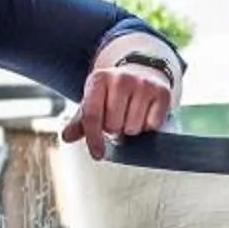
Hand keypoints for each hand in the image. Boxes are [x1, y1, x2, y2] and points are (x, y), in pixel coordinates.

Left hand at [61, 55, 176, 158]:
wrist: (142, 73)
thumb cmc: (113, 93)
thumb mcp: (94, 102)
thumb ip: (80, 122)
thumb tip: (66, 137)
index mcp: (99, 79)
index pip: (92, 115)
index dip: (94, 139)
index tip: (97, 155)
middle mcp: (121, 78)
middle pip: (114, 125)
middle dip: (115, 129)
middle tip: (118, 120)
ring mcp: (143, 83)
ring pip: (133, 127)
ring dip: (131, 129)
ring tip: (130, 117)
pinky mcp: (162, 92)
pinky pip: (152, 125)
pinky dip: (148, 126)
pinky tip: (145, 114)